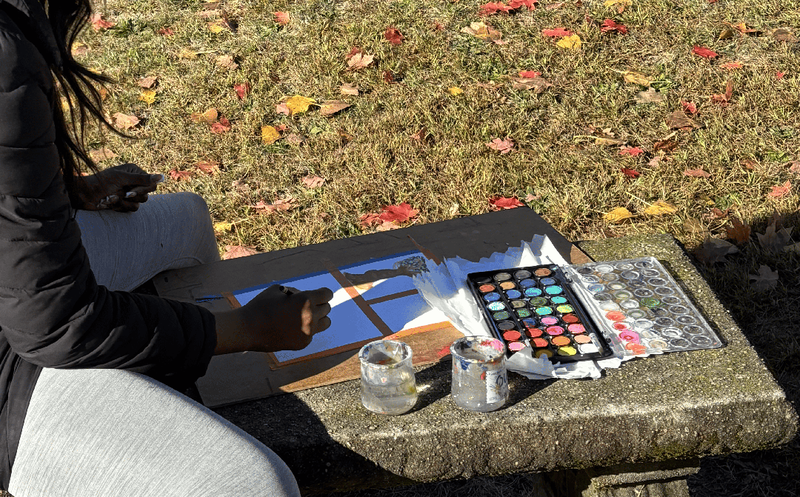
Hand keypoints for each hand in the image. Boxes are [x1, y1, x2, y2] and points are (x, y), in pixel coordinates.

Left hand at [73, 163, 163, 211]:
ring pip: (140, 203)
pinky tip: (111, 203)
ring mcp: (129, 193)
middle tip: (123, 194)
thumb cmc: (100, 182)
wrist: (84, 194)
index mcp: (134, 172)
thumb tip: (161, 176)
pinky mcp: (124, 203)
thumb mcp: (122, 178)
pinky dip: (121, 207)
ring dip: (125, 202)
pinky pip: (132, 209)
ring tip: (112, 198)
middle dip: (134, 196)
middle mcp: (134, 182)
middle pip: (147, 194)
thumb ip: (142, 179)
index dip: (143, 189)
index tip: (131, 191)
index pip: (151, 183)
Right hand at [213, 285, 333, 354]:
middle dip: (318, 305)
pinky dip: (306, 330)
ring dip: (319, 318)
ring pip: (326, 322)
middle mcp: (311, 316)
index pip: (327, 294)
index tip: (316, 294)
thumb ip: (296, 292)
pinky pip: (312, 334)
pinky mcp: (303, 343)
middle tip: (305, 305)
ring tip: (305, 316)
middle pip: (327, 308)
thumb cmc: (261, 306)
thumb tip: (307, 296)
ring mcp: (308, 332)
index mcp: (306, 300)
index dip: (321, 293)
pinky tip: (291, 328)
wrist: (248, 329)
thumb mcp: (278, 290)